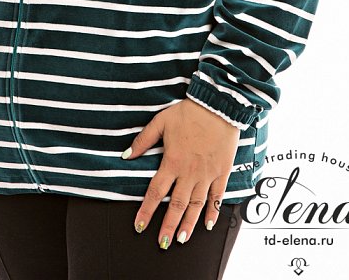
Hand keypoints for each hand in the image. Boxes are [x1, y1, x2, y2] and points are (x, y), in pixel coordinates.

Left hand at [122, 98, 239, 248]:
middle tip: (162, 243)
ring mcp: (207, 174)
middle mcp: (189, 173)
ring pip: (196, 205)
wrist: (217, 106)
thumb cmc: (188, 112)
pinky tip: (207, 224)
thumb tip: (126, 155)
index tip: (139, 226)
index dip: (146, 210)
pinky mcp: (222, 172)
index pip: (156, 192)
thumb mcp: (160, 122)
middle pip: (177, 205)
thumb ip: (143, 140)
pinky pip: (217, 196)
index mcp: (172, 162)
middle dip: (168, 226)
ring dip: (188, 224)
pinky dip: (212, 211)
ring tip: (181, 239)